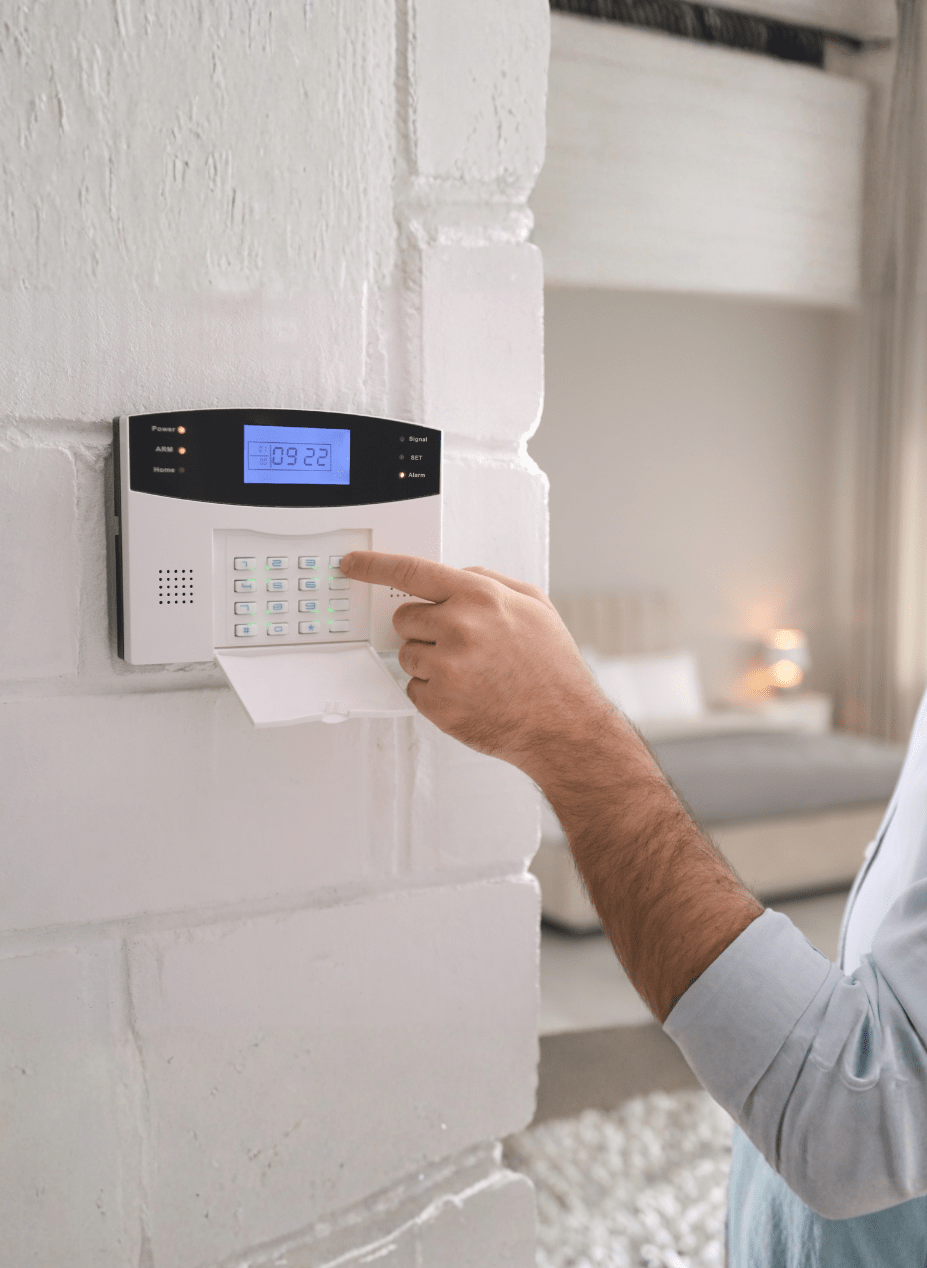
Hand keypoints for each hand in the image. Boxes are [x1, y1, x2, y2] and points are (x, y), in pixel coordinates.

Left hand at [339, 551, 612, 771]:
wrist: (562, 725)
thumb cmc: (551, 667)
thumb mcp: (533, 605)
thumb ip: (489, 582)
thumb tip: (455, 576)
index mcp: (480, 598)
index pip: (412, 571)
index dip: (374, 565)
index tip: (352, 564)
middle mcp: (459, 628)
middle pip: (404, 617)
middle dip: (423, 628)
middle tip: (460, 645)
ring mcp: (446, 667)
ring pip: (406, 654)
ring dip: (428, 661)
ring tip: (471, 673)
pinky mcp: (438, 703)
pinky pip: (413, 687)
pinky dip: (433, 692)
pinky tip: (467, 694)